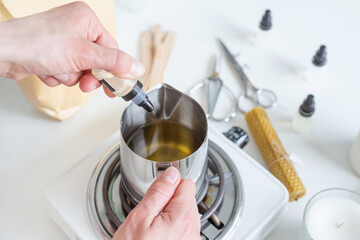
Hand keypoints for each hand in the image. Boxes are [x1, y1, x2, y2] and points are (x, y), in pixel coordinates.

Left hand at [0, 2, 144, 96]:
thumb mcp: (85, 55)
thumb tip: (137, 68)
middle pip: (96, 61)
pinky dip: (59, 75)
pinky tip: (47, 70)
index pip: (111, 49)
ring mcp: (62, 40)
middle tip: (85, 83)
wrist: (4, 51)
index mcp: (87, 19)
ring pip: (81, 69)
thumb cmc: (37, 43)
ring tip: (58, 70)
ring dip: (71, 76)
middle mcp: (75, 27)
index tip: (116, 87)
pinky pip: (66, 71)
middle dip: (87, 75)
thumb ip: (114, 62)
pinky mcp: (52, 52)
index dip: (114, 70)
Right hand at [114, 167, 200, 239]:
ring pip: (183, 216)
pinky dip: (170, 231)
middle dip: (168, 203)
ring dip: (168, 218)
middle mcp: (193, 229)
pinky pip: (182, 231)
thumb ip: (158, 192)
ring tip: (151, 230)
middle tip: (149, 216)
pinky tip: (156, 239)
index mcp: (183, 216)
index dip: (168, 186)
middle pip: (185, 201)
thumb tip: (170, 174)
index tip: (158, 193)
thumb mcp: (140, 218)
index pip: (185, 184)